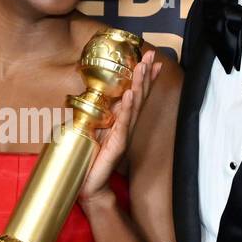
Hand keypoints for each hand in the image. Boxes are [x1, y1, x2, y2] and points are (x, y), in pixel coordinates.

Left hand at [80, 49, 161, 203]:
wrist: (90, 185)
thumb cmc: (92, 158)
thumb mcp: (94, 131)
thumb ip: (99, 116)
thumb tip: (95, 98)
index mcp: (121, 121)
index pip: (135, 95)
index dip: (145, 78)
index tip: (152, 60)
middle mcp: (125, 126)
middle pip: (139, 96)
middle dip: (145, 75)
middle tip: (151, 56)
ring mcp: (123, 135)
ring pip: (134, 106)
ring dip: (138, 85)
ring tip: (142, 68)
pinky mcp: (117, 145)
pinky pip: (123, 123)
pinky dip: (127, 108)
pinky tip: (129, 95)